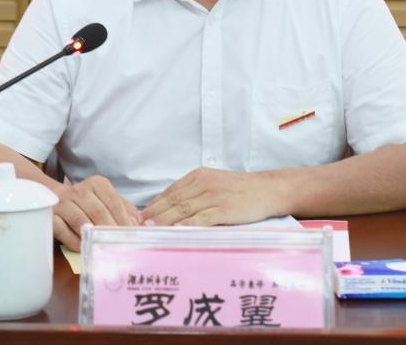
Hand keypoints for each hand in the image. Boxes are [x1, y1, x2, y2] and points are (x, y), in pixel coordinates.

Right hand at [53, 175, 139, 251]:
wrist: (55, 197)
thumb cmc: (87, 203)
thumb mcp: (106, 199)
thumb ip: (124, 208)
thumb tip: (138, 223)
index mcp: (97, 184)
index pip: (114, 202)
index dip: (123, 220)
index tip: (130, 236)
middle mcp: (79, 190)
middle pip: (98, 212)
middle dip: (110, 231)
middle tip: (119, 246)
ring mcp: (62, 202)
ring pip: (80, 221)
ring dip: (93, 237)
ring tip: (103, 249)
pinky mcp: (49, 215)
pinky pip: (62, 230)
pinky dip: (74, 241)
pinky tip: (83, 248)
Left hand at [141, 168, 278, 226]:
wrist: (268, 189)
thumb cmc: (240, 190)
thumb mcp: (214, 183)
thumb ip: (195, 192)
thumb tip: (171, 208)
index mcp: (199, 176)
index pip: (170, 191)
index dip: (154, 204)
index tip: (140, 216)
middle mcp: (204, 183)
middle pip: (173, 200)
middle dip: (154, 213)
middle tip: (137, 225)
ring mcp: (215, 196)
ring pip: (184, 208)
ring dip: (165, 220)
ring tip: (150, 229)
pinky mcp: (225, 209)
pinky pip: (203, 217)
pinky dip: (189, 224)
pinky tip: (177, 230)